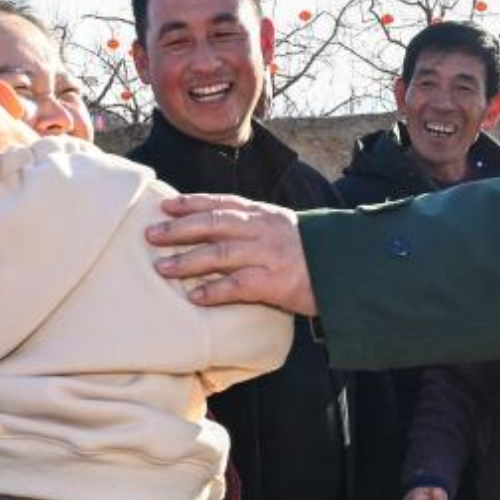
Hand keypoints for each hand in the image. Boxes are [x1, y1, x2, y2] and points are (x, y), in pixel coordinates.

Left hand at [146, 194, 317, 315]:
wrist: (347, 268)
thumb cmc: (313, 252)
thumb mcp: (284, 229)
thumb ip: (256, 227)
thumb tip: (221, 229)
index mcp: (264, 214)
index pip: (221, 203)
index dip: (192, 203)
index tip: (165, 204)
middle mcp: (263, 230)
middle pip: (213, 223)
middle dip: (179, 228)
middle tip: (151, 234)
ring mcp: (268, 255)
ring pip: (220, 254)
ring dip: (187, 261)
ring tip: (161, 268)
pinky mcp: (275, 282)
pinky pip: (238, 286)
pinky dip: (214, 291)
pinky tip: (195, 296)